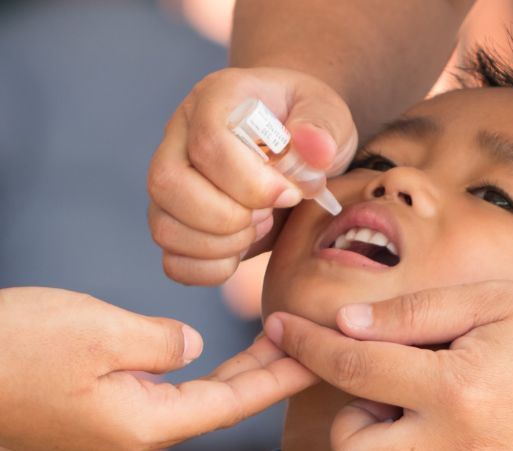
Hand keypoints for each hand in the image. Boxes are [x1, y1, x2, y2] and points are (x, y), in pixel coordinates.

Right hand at [0, 287, 316, 450]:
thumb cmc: (11, 345)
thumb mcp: (98, 329)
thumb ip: (159, 341)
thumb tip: (187, 348)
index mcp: (139, 424)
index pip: (230, 404)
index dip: (277, 378)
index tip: (313, 357)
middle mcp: (125, 441)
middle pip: (213, 408)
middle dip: (260, 376)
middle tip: (300, 345)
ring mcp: (98, 438)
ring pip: (183, 406)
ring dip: (226, 377)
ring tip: (267, 347)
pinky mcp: (77, 422)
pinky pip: (147, 402)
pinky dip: (184, 381)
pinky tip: (199, 362)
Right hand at [148, 67, 356, 285]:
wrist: (298, 149)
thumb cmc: (310, 126)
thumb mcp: (329, 114)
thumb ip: (324, 126)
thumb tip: (315, 148)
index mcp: (216, 100)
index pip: (208, 142)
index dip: (250, 181)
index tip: (289, 194)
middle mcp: (180, 137)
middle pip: (168, 183)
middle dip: (227, 215)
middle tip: (269, 213)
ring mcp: (171, 181)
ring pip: (163, 225)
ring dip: (220, 244)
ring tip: (259, 226)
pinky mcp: (176, 220)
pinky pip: (172, 260)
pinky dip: (210, 269)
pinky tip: (242, 251)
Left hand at [265, 282, 512, 450]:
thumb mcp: (491, 300)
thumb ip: (413, 314)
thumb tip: (343, 325)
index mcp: (457, 385)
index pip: (354, 368)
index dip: (309, 346)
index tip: (283, 331)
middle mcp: (462, 446)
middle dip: (351, 419)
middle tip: (384, 391)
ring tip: (418, 421)